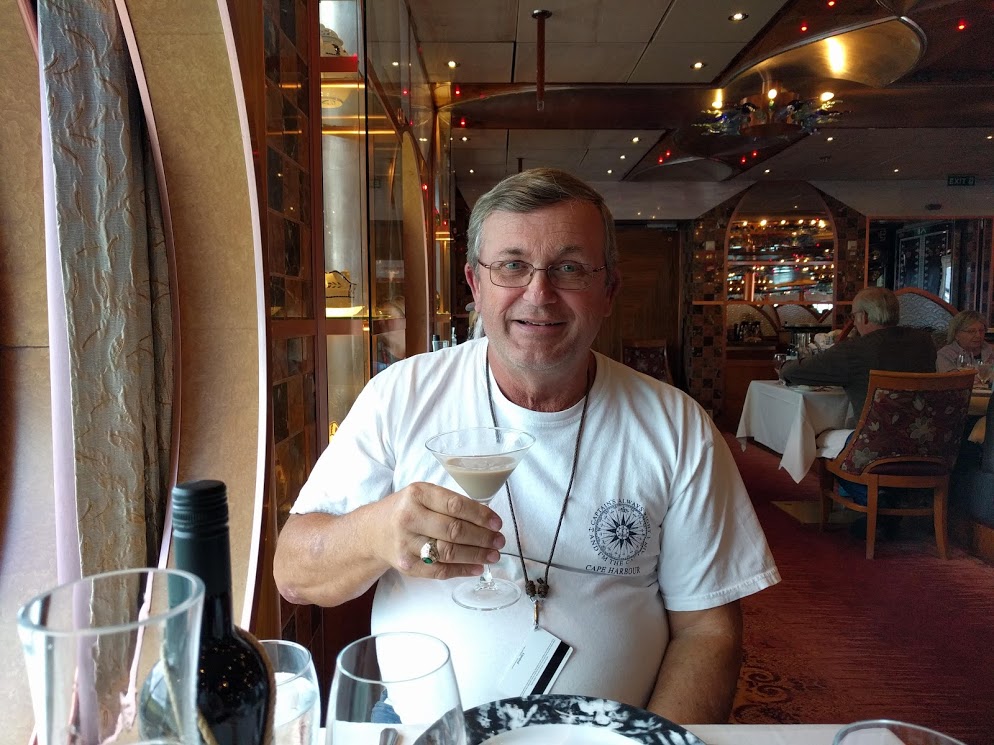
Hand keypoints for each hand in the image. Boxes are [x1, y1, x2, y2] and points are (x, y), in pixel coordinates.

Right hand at [375, 482, 505, 579]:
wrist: (372, 532)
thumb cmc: (405, 510)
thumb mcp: (422, 495)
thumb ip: (449, 503)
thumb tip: (486, 518)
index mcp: (417, 494)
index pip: (455, 505)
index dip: (480, 515)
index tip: (497, 523)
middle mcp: (409, 518)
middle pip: (454, 530)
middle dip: (483, 538)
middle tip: (499, 541)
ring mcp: (406, 544)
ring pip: (449, 552)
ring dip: (476, 555)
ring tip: (493, 555)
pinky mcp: (407, 565)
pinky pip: (439, 571)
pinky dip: (462, 570)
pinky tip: (477, 567)